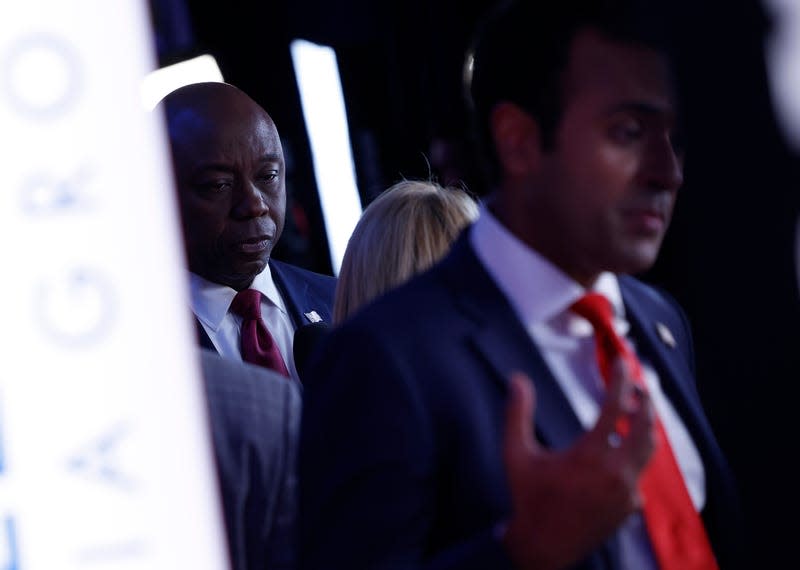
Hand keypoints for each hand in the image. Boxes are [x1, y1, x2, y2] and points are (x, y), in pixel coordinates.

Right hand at [501, 359, 654, 569]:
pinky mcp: (630, 507)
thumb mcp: (515, 454)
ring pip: (649, 451)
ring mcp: (627, 493)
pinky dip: (634, 456)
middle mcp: (616, 473)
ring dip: (646, 427)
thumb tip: (517, 378)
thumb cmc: (528, 497)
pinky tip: (622, 451)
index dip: (621, 381)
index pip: (615, 408)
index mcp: (590, 455)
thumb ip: (517, 414)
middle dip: (646, 402)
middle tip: (640, 384)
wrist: (542, 548)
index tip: (622, 362)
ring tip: (639, 411)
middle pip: (646, 428)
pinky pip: (639, 474)